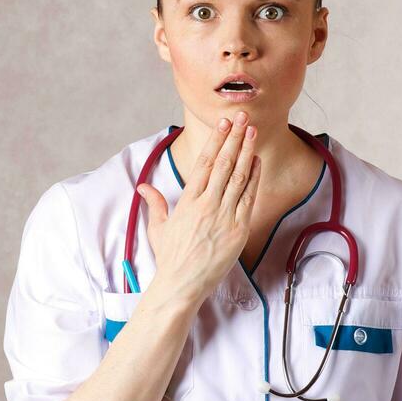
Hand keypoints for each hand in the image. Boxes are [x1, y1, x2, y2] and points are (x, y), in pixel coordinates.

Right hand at [135, 112, 260, 304]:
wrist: (182, 283)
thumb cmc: (170, 257)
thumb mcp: (158, 227)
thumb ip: (155, 203)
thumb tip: (143, 186)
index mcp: (188, 201)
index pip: (205, 163)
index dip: (216, 141)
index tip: (223, 124)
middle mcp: (207, 204)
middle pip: (225, 163)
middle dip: (234, 137)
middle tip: (243, 117)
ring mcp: (224, 216)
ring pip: (239, 176)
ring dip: (247, 151)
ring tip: (253, 131)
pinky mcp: (238, 229)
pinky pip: (249, 198)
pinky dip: (254, 178)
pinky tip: (258, 162)